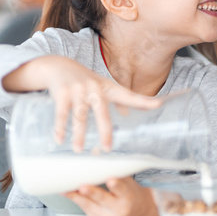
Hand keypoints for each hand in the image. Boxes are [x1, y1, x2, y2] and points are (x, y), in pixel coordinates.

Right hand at [3, 55, 159, 151]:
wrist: (58, 65)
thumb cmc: (84, 80)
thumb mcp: (102, 87)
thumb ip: (116, 100)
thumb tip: (128, 115)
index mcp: (107, 88)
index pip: (128, 95)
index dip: (143, 101)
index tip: (158, 104)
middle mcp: (94, 88)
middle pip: (102, 112)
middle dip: (104, 130)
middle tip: (107, 148)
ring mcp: (78, 90)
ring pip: (80, 116)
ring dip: (79, 134)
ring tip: (79, 150)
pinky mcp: (62, 94)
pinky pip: (61, 114)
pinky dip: (60, 128)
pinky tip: (59, 139)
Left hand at [64, 177, 160, 215]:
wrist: (138, 213)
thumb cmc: (130, 192)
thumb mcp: (126, 180)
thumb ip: (111, 168)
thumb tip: (95, 151)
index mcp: (128, 197)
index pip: (122, 190)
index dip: (116, 185)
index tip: (111, 180)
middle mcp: (119, 210)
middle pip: (103, 199)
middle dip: (91, 193)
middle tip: (82, 187)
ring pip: (90, 206)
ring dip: (76, 196)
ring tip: (65, 189)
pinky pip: (87, 211)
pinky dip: (78, 201)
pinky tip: (69, 194)